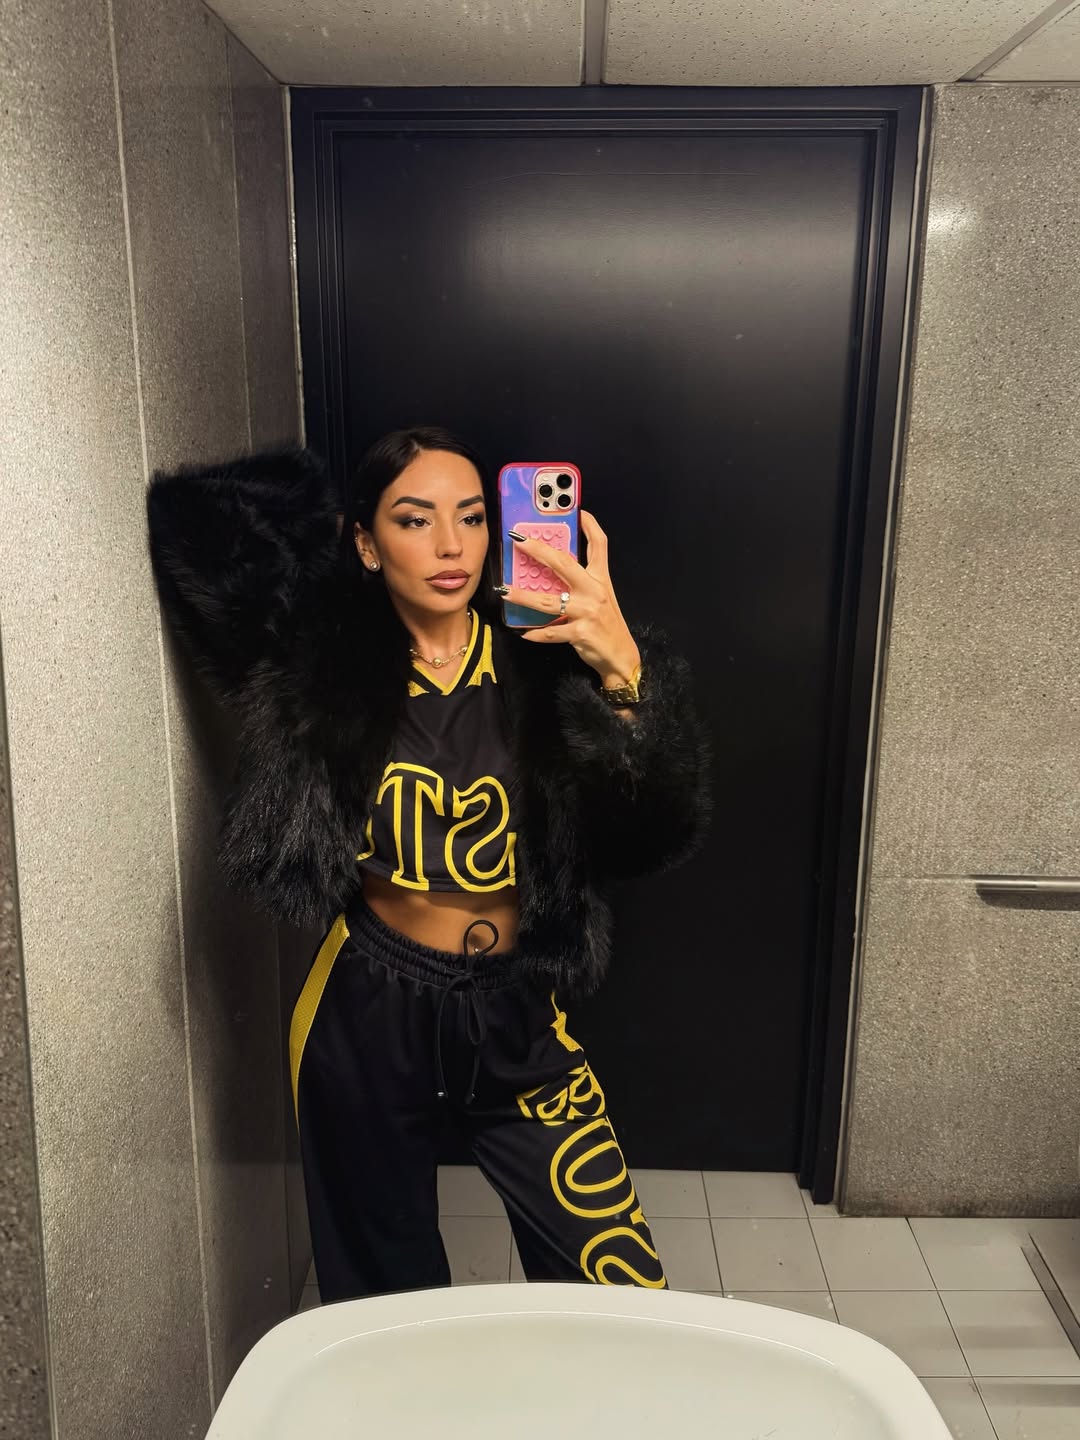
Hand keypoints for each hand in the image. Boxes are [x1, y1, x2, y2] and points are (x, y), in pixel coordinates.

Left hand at [502, 511, 639, 686]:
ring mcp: (587, 611)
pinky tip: (524, 632)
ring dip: (523, 596)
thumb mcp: (601, 597)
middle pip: (563, 563)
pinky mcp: (580, 632)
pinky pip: (551, 632)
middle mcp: (595, 591)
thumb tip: (553, 570)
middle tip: (518, 540)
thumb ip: (582, 582)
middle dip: (538, 550)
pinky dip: (536, 634)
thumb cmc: (606, 625)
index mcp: (601, 579)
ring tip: (505, 591)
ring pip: (548, 601)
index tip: (579, 510)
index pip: (600, 544)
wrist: (621, 657)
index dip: (590, 525)